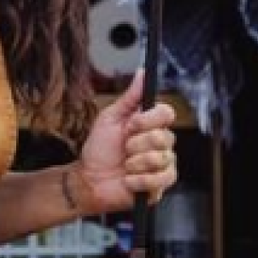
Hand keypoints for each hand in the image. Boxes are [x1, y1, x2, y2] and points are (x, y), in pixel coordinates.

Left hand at [71, 71, 180, 216]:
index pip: (167, 114)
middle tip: (124, 149)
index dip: (147, 120)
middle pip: (164, 137)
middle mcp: (161, 143)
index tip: (130, 126)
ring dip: (134, 163)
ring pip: (160, 159)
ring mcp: (163, 164)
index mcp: (151, 124)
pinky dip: (138, 180)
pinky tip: (128, 180)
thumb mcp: (110, 118)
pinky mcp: (161, 185)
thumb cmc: (99, 149)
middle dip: (135, 144)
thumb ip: (130, 97)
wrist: (90, 180)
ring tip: (125, 166)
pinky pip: (160, 180)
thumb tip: (143, 73)